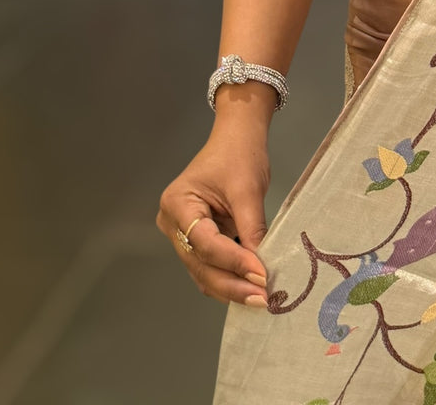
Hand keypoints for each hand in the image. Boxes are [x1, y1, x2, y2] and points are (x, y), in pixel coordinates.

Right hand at [157, 118, 271, 306]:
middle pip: (201, 264)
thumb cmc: (239, 155)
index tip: (261, 274)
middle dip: (232, 283)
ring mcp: (182, 234)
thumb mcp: (248, 189)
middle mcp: (172, 224)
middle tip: (262, 298)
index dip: (233, 261)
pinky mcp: (197, 240)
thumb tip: (262, 269)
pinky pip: (210, 266)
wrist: (238, 137)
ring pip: (204, 271)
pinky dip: (230, 277)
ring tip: (259, 298)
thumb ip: (252, 228)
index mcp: (178, 204)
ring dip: (232, 286)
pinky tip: (250, 288)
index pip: (205, 243)